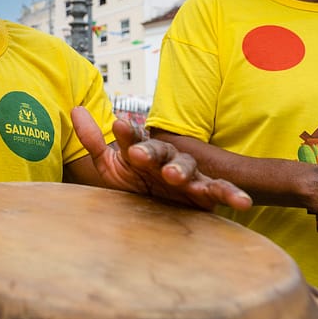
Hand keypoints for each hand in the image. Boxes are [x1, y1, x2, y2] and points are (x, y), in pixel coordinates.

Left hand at [73, 107, 252, 211]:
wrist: (160, 209)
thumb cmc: (136, 182)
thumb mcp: (111, 164)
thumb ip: (94, 140)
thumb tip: (76, 109)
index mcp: (144, 150)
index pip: (134, 138)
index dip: (127, 134)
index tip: (118, 125)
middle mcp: (167, 159)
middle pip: (162, 152)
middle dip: (152, 152)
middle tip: (139, 155)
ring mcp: (188, 175)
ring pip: (188, 170)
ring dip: (182, 171)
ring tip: (174, 176)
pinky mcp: (206, 194)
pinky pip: (220, 192)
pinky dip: (231, 195)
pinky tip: (241, 202)